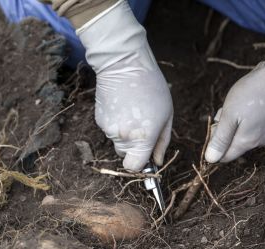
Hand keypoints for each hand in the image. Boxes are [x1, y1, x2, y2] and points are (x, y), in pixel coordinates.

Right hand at [78, 1, 172, 170]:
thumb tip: (157, 161)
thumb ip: (162, 142)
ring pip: (117, 142)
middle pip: (125, 155)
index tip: (144, 158)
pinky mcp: (99, 120)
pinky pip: (109, 130)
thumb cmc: (151, 87)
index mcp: (142, 138)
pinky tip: (122, 106)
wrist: (124, 65)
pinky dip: (115, 123)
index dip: (138, 165)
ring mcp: (108, 129)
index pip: (133, 167)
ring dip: (125, 133)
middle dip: (133, 147)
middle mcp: (123, 137)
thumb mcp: (166, 114)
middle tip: (141, 126)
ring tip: (132, 110)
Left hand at [206, 15, 264, 163]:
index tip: (215, 126)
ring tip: (237, 104)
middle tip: (226, 112)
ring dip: (233, 122)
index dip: (214, 145)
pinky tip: (247, 102)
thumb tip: (211, 159)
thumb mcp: (230, 115)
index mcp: (247, 142)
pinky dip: (243, 117)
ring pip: (240, 134)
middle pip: (232, 145)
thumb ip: (220, 139)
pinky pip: (250, 126)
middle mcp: (259, 142)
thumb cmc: (253, 93)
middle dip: (223, 130)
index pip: (224, 157)